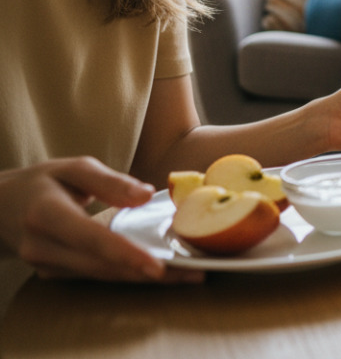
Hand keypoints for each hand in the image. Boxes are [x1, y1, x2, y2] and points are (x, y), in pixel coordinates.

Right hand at [0, 157, 203, 282]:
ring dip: (145, 278)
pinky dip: (129, 274)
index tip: (157, 267)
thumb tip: (147, 195)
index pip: (90, 238)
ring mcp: (48, 265)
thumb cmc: (41, 183)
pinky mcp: (57, 273)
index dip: (125, 254)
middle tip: (193, 272)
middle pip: (102, 266)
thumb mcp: (73, 167)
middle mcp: (44, 247)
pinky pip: (98, 275)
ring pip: (103, 276)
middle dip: (148, 273)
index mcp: (46, 214)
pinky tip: (162, 272)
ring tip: (188, 274)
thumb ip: (110, 181)